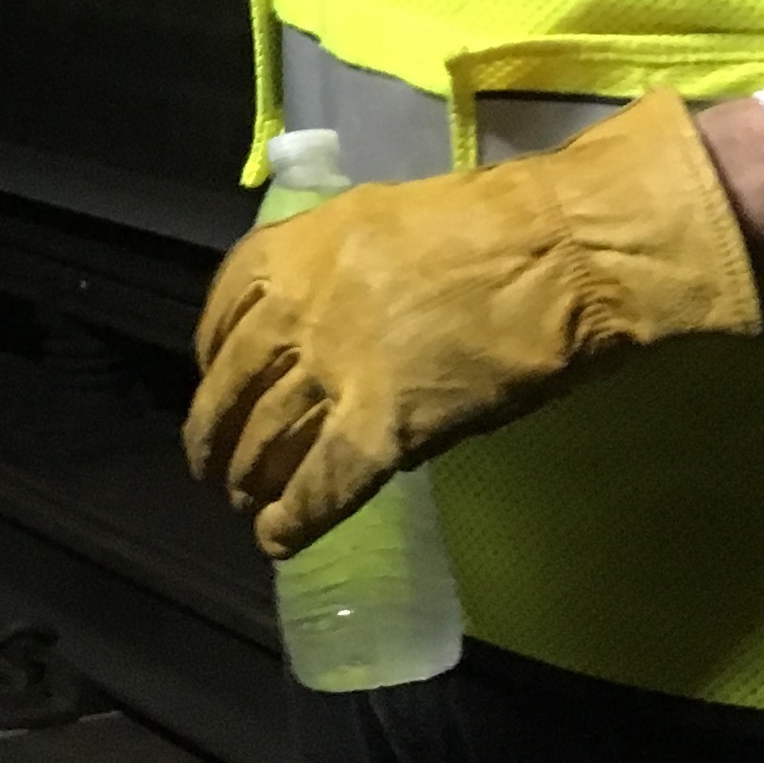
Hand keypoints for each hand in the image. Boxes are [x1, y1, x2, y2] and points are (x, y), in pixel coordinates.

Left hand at [184, 95, 763, 556]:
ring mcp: (333, 373)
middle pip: (233, 387)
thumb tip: (323, 323)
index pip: (222, 313)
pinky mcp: (380, 430)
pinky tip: (279, 540)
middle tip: (215, 469)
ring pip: (267, 441)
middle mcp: (295, 310)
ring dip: (250, 480)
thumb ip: (333, 273)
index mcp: (293, 250)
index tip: (213, 384)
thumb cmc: (488, 222)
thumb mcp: (379, 222)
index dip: (210, 362)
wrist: (553, 253)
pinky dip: (295, 518)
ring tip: (247, 505)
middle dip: (217, 435)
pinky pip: (321, 486)